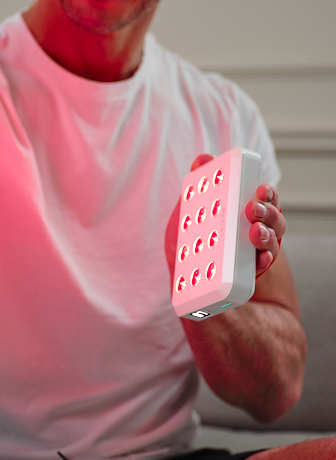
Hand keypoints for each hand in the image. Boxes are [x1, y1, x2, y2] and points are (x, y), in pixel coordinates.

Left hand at [164, 154, 285, 287]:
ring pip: (273, 239)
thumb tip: (203, 158)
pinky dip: (263, 261)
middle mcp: (252, 233)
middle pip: (272, 217)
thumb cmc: (188, 255)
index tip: (260, 189)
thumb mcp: (186, 220)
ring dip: (266, 233)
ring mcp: (255, 255)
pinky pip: (264, 266)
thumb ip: (196, 191)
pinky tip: (259, 260)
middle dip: (266, 210)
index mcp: (240, 216)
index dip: (266, 193)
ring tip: (254, 232)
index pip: (261, 199)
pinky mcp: (253, 276)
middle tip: (253, 208)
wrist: (195, 300)